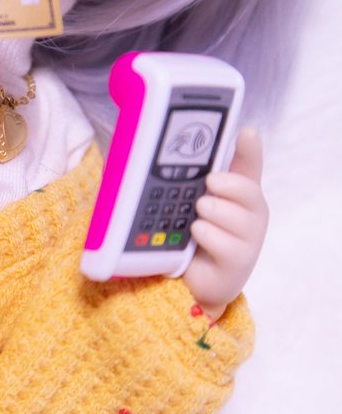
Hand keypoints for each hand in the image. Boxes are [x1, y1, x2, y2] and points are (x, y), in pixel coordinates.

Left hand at [182, 127, 268, 319]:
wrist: (192, 280)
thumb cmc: (192, 234)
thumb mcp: (188, 203)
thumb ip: (186, 181)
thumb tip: (161, 153)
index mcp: (239, 192)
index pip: (250, 165)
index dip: (250, 149)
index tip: (246, 133)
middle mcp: (250, 213)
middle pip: (247, 189)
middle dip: (225, 184)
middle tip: (207, 184)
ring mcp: (249, 239)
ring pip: (234, 216)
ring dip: (210, 211)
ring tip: (196, 217)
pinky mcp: (240, 263)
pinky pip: (224, 243)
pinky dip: (205, 235)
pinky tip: (195, 236)